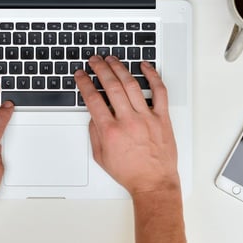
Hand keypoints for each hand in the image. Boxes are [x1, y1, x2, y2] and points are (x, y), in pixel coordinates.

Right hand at [74, 56, 179, 195]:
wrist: (154, 182)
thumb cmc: (129, 172)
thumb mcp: (101, 156)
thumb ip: (95, 133)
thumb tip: (94, 114)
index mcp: (111, 131)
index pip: (93, 99)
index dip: (84, 83)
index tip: (81, 75)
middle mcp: (128, 121)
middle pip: (111, 86)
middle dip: (100, 69)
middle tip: (94, 60)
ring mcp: (146, 117)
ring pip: (131, 84)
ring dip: (119, 68)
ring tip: (112, 59)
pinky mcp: (162, 117)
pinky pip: (159, 91)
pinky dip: (152, 76)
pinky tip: (144, 66)